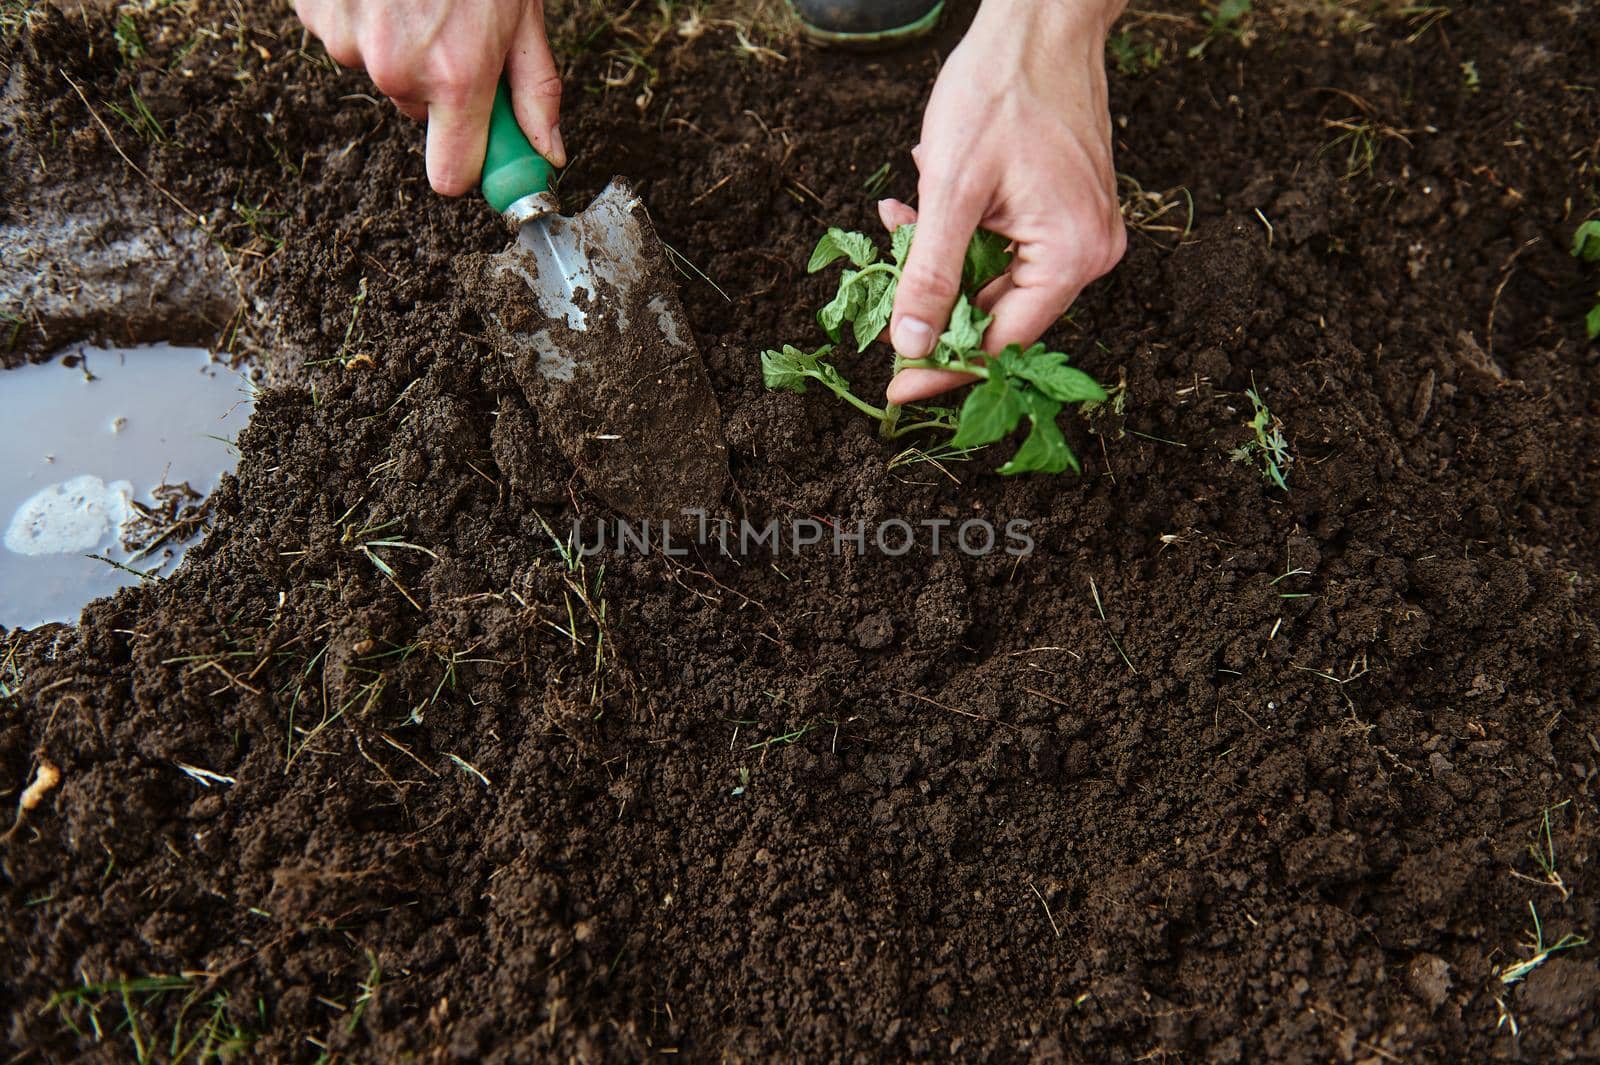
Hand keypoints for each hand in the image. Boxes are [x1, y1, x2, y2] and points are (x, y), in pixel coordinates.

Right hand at [294, 0, 565, 195]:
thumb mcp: (522, 14)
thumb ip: (534, 90)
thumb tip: (548, 154)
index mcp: (457, 77)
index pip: (451, 177)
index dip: (467, 160)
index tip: (480, 143)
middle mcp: (398, 69)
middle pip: (417, 112)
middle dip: (437, 81)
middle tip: (452, 21)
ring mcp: (349, 41)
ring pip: (380, 70)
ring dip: (398, 41)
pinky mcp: (315, 14)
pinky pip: (345, 35)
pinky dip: (363, 14)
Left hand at [883, 0, 1126, 403]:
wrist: (1041, 18)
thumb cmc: (1000, 90)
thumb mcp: (951, 189)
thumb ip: (930, 274)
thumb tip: (912, 345)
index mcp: (1072, 255)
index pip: (1002, 342)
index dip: (944, 367)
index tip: (895, 391)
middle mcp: (1089, 252)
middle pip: (1000, 314)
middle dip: (934, 298)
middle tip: (882, 288)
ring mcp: (1082, 230)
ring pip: (995, 277)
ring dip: (941, 257)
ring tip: (906, 207)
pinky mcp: (1067, 210)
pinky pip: (1005, 245)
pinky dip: (961, 231)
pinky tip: (926, 193)